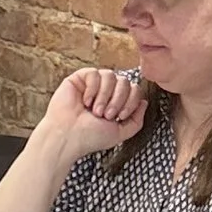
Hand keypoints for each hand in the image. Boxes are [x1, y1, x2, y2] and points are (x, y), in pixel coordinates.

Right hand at [31, 66, 146, 164]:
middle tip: (106, 115)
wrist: (68, 137)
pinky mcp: (79, 79)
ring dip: (105, 96)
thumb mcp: (120, 133)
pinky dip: (92, 89)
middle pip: (125, 81)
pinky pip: (94, 73)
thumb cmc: (90, 138)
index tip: (120, 116)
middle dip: (118, 100)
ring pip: (111, 75)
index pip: (134, 90)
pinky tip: (85, 101)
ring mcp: (92, 84)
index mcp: (116, 102)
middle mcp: (105, 92)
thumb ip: (137, 121)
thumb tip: (144, 102)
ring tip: (95, 110)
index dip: (131, 101)